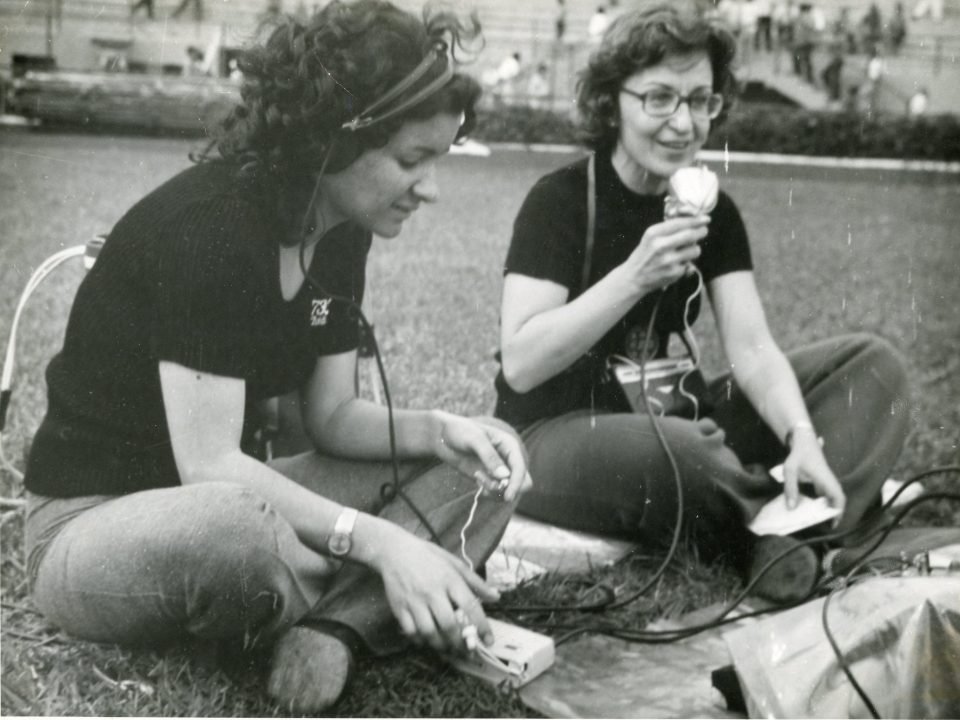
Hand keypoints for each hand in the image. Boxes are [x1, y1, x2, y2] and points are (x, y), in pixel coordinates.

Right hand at [375, 529, 499, 652]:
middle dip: (460, 643)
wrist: (395, 551)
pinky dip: (420, 641)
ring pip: (429, 632)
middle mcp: (432, 591)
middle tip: (466, 651)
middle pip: (449, 625)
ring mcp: (414, 601)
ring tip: (448, 649)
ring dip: (441, 646)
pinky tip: (427, 640)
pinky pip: (411, 632)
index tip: (488, 640)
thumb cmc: (428, 557)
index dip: (481, 626)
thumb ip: (476, 582)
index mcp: (449, 579)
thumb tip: (496, 597)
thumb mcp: (454, 563)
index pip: (470, 606)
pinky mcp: (399, 608)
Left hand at [434, 412, 531, 501]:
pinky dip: (489, 491)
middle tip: (489, 485)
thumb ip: (489, 457)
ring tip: (478, 478)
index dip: (516, 484)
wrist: (443, 436)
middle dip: (508, 489)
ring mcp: (498, 470)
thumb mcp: (474, 439)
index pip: (520, 469)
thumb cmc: (459, 431)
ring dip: (495, 490)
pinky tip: (477, 479)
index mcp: (509, 445)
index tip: (507, 496)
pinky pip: (497, 492)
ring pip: (509, 490)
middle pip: (523, 482)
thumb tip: (505, 476)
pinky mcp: (488, 478)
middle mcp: (508, 459)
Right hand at [620, 215, 709, 294]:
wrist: (633, 277)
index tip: (705, 219)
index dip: (696, 220)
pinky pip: (690, 264)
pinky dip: (686, 263)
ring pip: (695, 250)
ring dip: (694, 249)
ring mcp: (668, 260)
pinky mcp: (674, 273)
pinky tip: (676, 265)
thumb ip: (669, 228)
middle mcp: (660, 246)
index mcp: (653, 233)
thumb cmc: (645, 254)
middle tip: (704, 231)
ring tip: (685, 251)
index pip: (680, 223)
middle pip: (691, 235)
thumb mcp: (651, 237)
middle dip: (701, 231)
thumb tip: (694, 220)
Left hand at [782, 431, 845, 520]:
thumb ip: (790, 489)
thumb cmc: (798, 454)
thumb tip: (792, 508)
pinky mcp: (822, 478)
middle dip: (835, 512)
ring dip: (828, 507)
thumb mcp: (790, 470)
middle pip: (838, 499)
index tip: (833, 523)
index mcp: (825, 478)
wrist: (803, 439)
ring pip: (832, 496)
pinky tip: (812, 507)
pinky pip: (826, 492)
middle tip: (826, 525)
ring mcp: (826, 479)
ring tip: (818, 519)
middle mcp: (829, 479)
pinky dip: (823, 501)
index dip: (839, 510)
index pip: (838, 496)